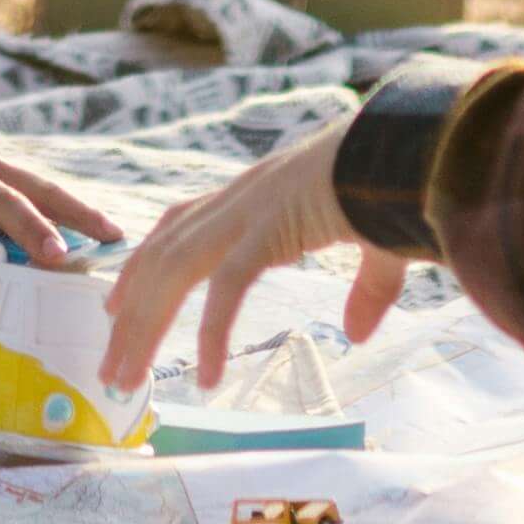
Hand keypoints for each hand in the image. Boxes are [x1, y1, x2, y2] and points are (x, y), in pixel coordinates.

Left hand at [97, 116, 411, 398]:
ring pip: (176, 271)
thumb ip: (365, 290)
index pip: (176, 225)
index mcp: (255, 194)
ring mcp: (251, 210)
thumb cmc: (398, 183)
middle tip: (109, 369)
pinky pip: (228, 286)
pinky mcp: (271, 227)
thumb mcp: (376, 244)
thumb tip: (356, 334)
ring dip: (145, 327)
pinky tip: (205, 377)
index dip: (142, 263)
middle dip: (130, 314)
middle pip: (162, 257)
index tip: (115, 305)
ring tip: (126, 379)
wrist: (413, 144)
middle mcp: (241, 198)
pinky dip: (211, 333)